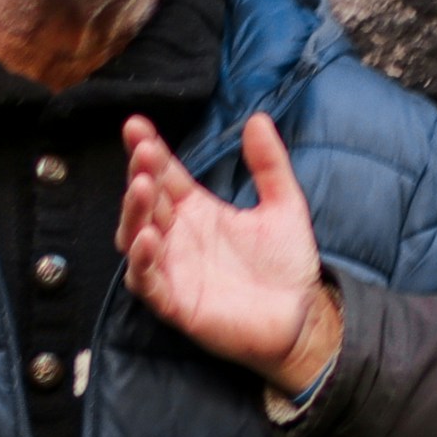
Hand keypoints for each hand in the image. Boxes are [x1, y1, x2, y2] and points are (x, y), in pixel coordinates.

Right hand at [120, 115, 339, 393]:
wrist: (303, 318)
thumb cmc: (287, 265)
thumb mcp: (284, 206)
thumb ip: (270, 164)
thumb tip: (259, 118)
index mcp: (198, 210)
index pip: (165, 174)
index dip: (149, 150)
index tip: (136, 124)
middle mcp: (178, 237)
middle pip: (146, 201)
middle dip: (139, 175)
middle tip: (142, 153)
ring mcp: (173, 269)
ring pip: (135, 237)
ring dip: (133, 212)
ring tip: (141, 187)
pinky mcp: (175, 303)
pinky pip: (147, 282)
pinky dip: (142, 261)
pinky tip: (147, 238)